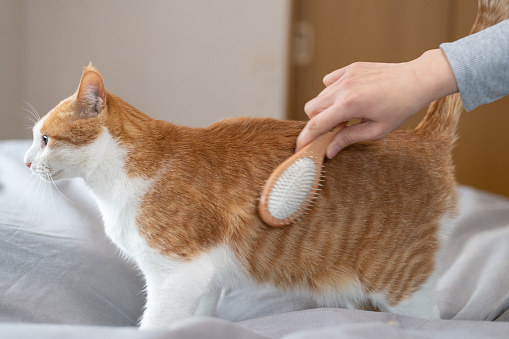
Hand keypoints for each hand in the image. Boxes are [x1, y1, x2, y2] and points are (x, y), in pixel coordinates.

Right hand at [295, 49, 457, 158]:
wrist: (417, 79)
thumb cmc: (401, 108)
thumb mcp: (377, 130)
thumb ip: (349, 139)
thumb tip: (329, 151)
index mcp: (349, 105)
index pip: (316, 124)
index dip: (306, 138)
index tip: (301, 148)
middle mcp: (343, 88)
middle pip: (311, 108)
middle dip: (318, 122)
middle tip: (337, 129)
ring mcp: (346, 75)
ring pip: (320, 95)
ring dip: (327, 108)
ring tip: (348, 114)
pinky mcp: (350, 67)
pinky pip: (329, 81)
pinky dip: (333, 92)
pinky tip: (350, 97)